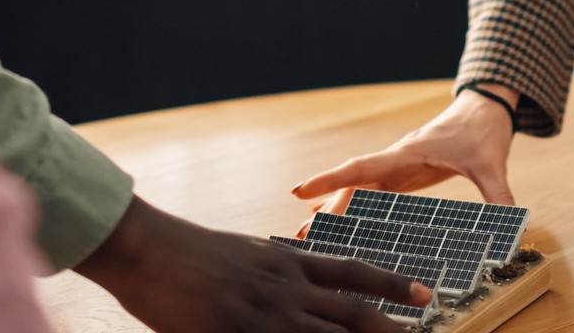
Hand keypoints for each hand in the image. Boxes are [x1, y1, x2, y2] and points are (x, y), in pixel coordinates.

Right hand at [74, 196, 433, 331]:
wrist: (148, 249)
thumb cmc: (191, 251)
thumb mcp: (247, 252)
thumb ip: (279, 269)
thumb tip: (304, 279)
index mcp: (288, 262)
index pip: (353, 274)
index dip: (392, 285)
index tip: (425, 295)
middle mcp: (286, 289)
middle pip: (353, 316)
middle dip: (392, 332)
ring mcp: (265, 317)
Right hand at [291, 86, 518, 211]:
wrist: (484, 109)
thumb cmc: (483, 132)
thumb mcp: (492, 164)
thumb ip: (499, 196)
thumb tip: (513, 225)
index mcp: (408, 154)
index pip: (362, 168)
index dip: (331, 180)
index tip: (299, 190)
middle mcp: (397, 161)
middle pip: (354, 185)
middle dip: (326, 208)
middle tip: (300, 234)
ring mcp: (399, 167)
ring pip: (359, 190)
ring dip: (336, 209)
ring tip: (310, 233)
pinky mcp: (406, 174)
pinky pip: (374, 193)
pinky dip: (353, 206)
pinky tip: (337, 219)